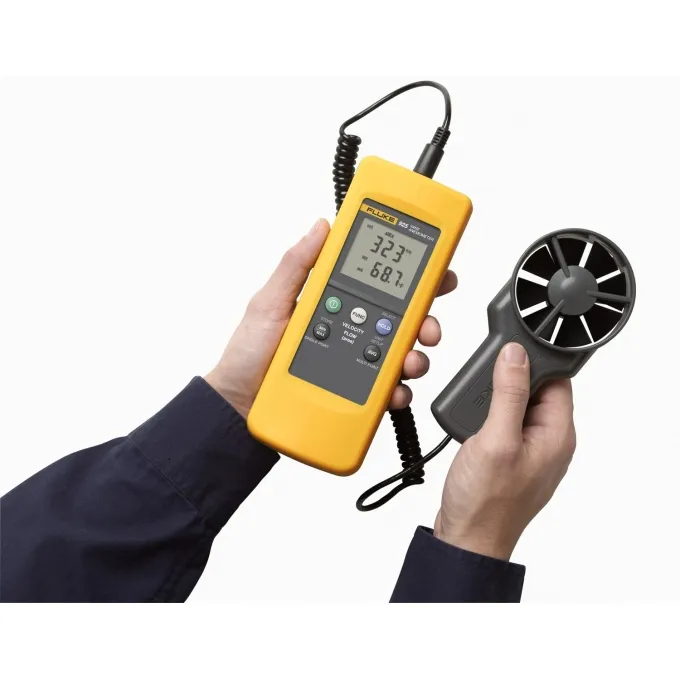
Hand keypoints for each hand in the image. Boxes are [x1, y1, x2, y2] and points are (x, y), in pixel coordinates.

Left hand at [205, 218, 457, 418]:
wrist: (239, 404)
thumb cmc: (250, 354)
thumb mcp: (270, 302)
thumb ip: (296, 266)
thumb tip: (321, 227)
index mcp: (335, 302)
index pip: (379, 283)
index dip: (412, 274)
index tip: (436, 269)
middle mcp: (351, 329)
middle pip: (403, 319)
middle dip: (426, 318)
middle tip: (428, 325)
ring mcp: (356, 363)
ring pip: (402, 355)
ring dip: (417, 356)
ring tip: (409, 361)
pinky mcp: (355, 393)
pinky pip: (387, 390)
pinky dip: (399, 391)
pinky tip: (394, 391)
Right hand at [434, 342, 575, 560]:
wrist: (466, 539)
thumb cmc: (486, 502)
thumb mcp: (497, 439)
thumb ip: (509, 393)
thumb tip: (516, 355)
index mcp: (557, 435)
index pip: (557, 381)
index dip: (533, 362)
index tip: (508, 353)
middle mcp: (547, 441)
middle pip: (535, 390)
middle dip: (509, 380)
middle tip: (484, 386)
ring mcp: (527, 450)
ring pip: (515, 405)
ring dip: (494, 399)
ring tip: (474, 410)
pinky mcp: (507, 457)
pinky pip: (502, 424)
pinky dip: (486, 417)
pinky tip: (471, 424)